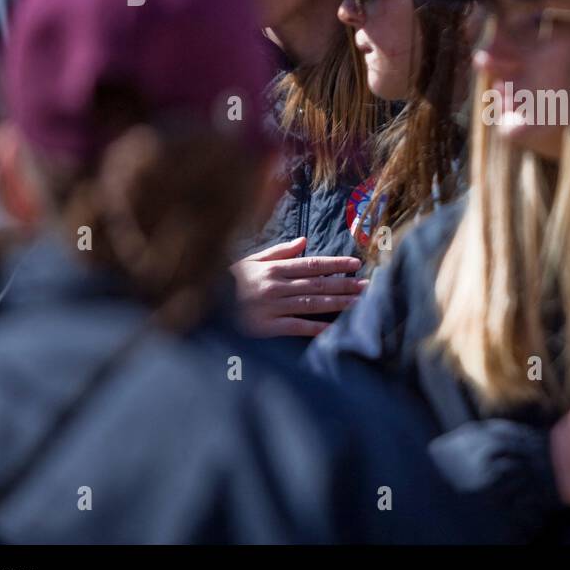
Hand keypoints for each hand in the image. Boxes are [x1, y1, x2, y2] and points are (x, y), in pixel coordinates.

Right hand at [231, 237, 366, 337]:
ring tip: (358, 302)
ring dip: (337, 303)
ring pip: (311, 304)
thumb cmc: (228, 281)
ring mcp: (272, 307)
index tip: (355, 264)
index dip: (335, 264)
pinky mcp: (266, 327)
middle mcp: (276, 286)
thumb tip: (304, 241)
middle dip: (343, 284)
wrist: (203, 304)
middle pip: (317, 285)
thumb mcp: (250, 260)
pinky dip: (314, 328)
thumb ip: (278, 251)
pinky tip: (332, 328)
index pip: (311, 264)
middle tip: (366, 284)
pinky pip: (295, 327)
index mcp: (273, 268)